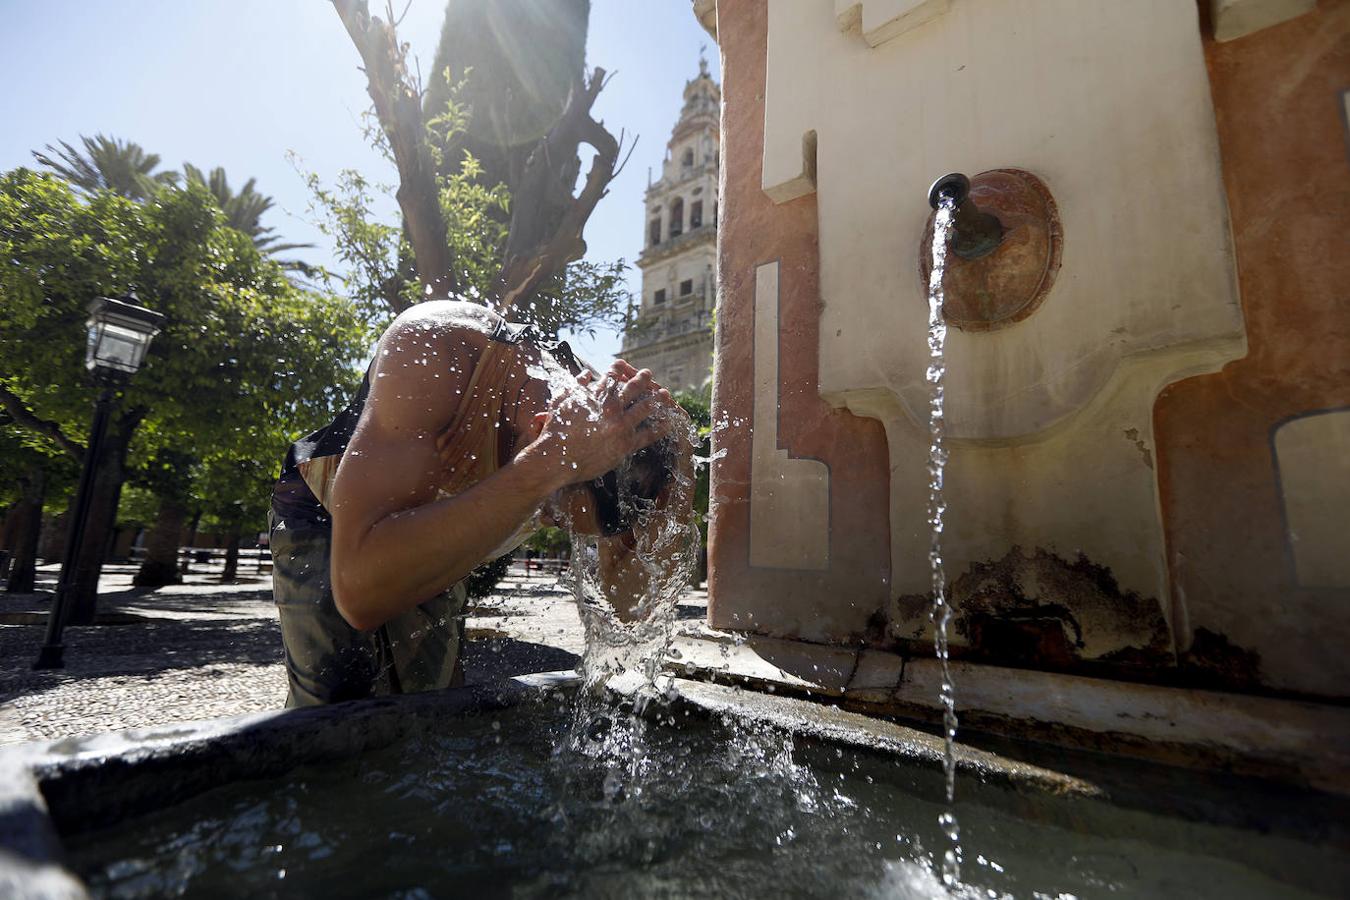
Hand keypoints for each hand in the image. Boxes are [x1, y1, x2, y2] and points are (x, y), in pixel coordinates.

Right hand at [522, 361, 671, 488]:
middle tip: (648, 373)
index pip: (611, 377)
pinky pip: (648, 435)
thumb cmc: (555, 431)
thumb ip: (575, 385)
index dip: (618, 369)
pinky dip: (659, 428)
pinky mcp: (625, 444)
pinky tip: (668, 423)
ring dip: (656, 399)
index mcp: (596, 396)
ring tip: (665, 394)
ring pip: (645, 408)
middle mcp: (612, 408)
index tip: (623, 366)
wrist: (557, 458)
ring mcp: (620, 426)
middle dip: (642, 378)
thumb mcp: (560, 401)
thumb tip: (586, 374)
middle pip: (633, 388)